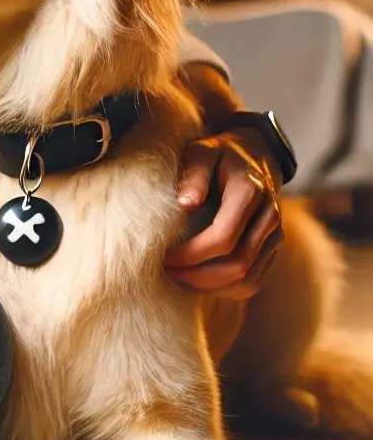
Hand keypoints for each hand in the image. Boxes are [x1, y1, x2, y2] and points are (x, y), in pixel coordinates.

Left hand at [164, 128, 282, 300]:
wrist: (255, 154)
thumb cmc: (219, 153)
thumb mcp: (202, 150)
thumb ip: (193, 173)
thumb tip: (185, 204)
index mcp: (250, 193)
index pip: (223, 238)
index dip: (191, 254)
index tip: (164, 257)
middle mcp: (269, 217)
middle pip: (237, 266)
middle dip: (197, 276)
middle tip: (165, 271)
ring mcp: (275, 235)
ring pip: (247, 280)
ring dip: (210, 288)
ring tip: (178, 279)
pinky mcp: (272, 248)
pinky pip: (253, 281)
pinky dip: (224, 290)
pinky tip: (197, 282)